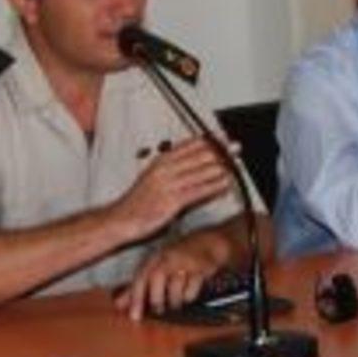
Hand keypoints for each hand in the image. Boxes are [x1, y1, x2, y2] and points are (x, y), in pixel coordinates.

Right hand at [110, 137, 231, 240]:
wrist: (121, 218)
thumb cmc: (138, 200)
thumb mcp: (154, 177)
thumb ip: (175, 169)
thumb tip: (196, 164)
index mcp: (161, 160)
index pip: (190, 144)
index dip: (210, 140)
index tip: (224, 137)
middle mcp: (165, 169)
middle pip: (199, 155)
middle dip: (221, 151)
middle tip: (236, 148)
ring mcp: (169, 185)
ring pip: (202, 172)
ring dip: (221, 167)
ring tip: (235, 165)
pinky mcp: (172, 201)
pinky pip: (199, 191)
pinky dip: (214, 187)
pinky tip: (225, 184)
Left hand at [113, 233, 226, 320]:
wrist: (207, 242)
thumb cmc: (177, 258)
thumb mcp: (155, 268)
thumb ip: (137, 287)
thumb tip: (118, 305)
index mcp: (154, 259)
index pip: (141, 278)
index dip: (136, 298)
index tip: (135, 317)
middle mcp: (168, 257)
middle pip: (157, 278)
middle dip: (157, 299)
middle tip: (159, 311)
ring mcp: (185, 261)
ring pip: (175, 287)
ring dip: (174, 301)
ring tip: (176, 303)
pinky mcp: (201, 268)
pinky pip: (193, 288)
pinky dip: (190, 295)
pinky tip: (190, 291)